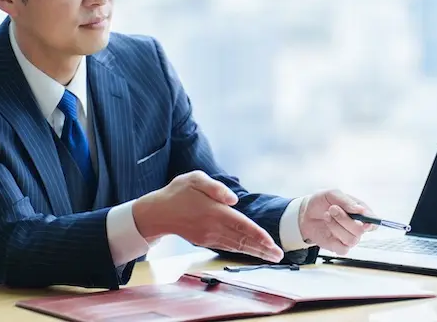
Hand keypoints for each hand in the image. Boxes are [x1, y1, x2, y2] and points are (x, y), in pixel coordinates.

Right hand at [133, 170, 283, 262]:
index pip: (241, 225)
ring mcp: (209, 237)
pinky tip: (252, 251)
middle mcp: (213, 227)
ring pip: (237, 246)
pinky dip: (242, 250)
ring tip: (272, 256)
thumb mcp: (194, 179)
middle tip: (279, 255)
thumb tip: (234, 199)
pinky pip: (228, 247)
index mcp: (214, 211)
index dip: (259, 236)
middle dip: (262, 249)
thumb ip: (215, 187)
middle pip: (243, 240)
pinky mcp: (205, 241)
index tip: (272, 244)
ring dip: (255, 252)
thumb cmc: (178, 192)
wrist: (157, 212)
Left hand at [298, 189, 377, 254]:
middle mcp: (357, 227)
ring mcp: (348, 238)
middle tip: (333, 208)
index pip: (374, 222)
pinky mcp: (338, 246)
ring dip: (337, 226)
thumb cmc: (322, 201)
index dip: (371, 222)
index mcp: (361, 213)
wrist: (306, 212)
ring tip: (327, 214)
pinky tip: (327, 224)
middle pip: (361, 230)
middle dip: (345, 219)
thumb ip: (347, 201)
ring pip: (351, 240)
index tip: (363, 219)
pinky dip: (333, 235)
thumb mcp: (332, 194)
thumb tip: (360, 210)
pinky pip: (342, 248)